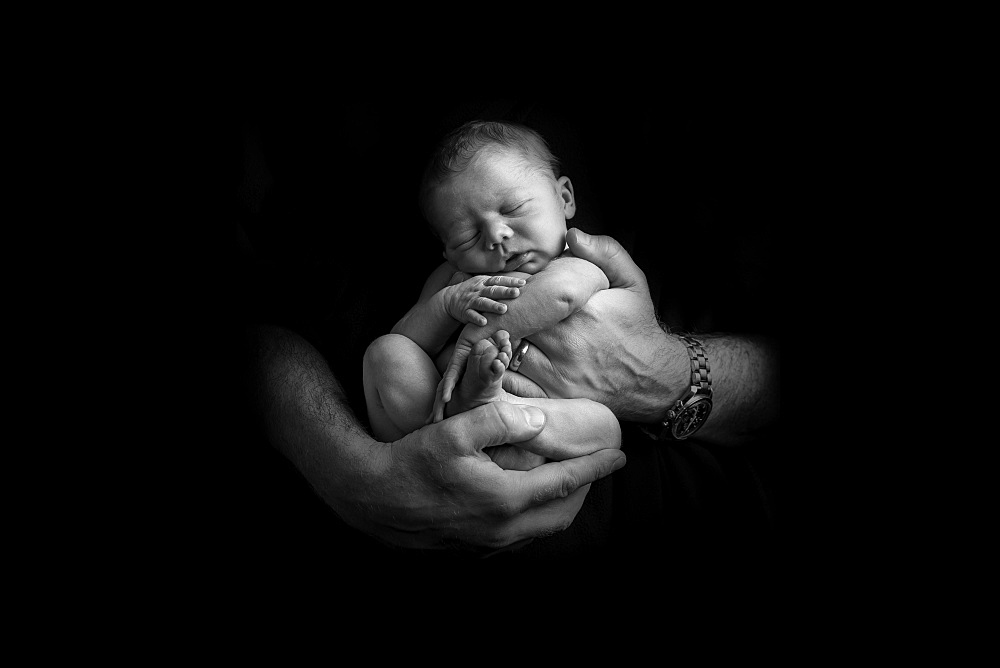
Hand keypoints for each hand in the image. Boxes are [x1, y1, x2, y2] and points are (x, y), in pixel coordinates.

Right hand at [339, 400, 625, 550]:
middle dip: (585, 489)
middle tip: (596, 466)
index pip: (566, 483)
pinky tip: (527, 499)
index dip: (596, 467)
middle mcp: (503, 529)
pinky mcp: (473, 548)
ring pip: (542, 528)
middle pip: (562, 512)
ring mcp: (488, 543)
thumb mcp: (454, 430)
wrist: (371, 498)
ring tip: (567, 481)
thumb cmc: (410, 460)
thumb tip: (540, 421)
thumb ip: (501, 420)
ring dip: (561, 505)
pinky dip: (536, 516)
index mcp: (506, 499)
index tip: (620, 456)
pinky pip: (519, 536)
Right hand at [445, 273, 524, 325]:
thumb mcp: (483, 284)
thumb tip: (521, 284)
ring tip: (504, 309)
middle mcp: (478, 290)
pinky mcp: (464, 312)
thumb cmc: (473, 291)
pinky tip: (484, 322)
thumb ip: (498, 284)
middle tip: (516, 293)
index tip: (523, 283)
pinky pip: (471, 315)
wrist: (450, 298)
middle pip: (493, 290)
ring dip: (493, 306)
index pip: (498, 280)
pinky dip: (477, 319)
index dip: (510, 281)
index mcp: (484, 283)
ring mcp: (471, 301)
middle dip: (505, 292)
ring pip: (483, 303)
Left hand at [509, 228, 680, 420]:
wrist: (653, 376)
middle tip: (491, 309)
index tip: (506, 288)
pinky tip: (499, 358)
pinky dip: (500, 370)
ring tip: (492, 330)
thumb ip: (606, 253)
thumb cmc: (637, 327)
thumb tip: (572, 234)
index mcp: (579, 311)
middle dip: (498, 314)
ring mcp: (557, 372)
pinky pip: (513, 384)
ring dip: (496, 341)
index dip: (511, 290)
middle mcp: (565, 343)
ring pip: (506, 353)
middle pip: (511, 323)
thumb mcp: (632, 282)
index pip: (527, 295)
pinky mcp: (553, 395)